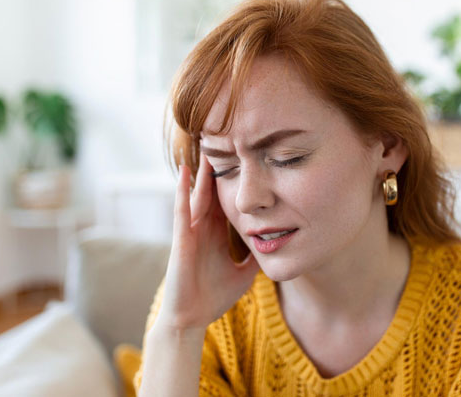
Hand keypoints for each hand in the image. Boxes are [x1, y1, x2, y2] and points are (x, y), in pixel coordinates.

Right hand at [152, 151, 259, 332]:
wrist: (191, 319)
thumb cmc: (213, 297)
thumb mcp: (245, 274)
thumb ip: (257, 258)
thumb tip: (279, 247)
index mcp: (217, 234)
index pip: (227, 200)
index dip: (235, 181)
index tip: (246, 159)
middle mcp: (203, 228)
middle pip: (213, 191)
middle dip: (219, 169)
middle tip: (227, 142)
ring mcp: (191, 231)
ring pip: (197, 195)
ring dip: (202, 172)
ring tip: (207, 147)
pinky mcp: (181, 239)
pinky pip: (182, 210)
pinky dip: (183, 191)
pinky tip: (187, 172)